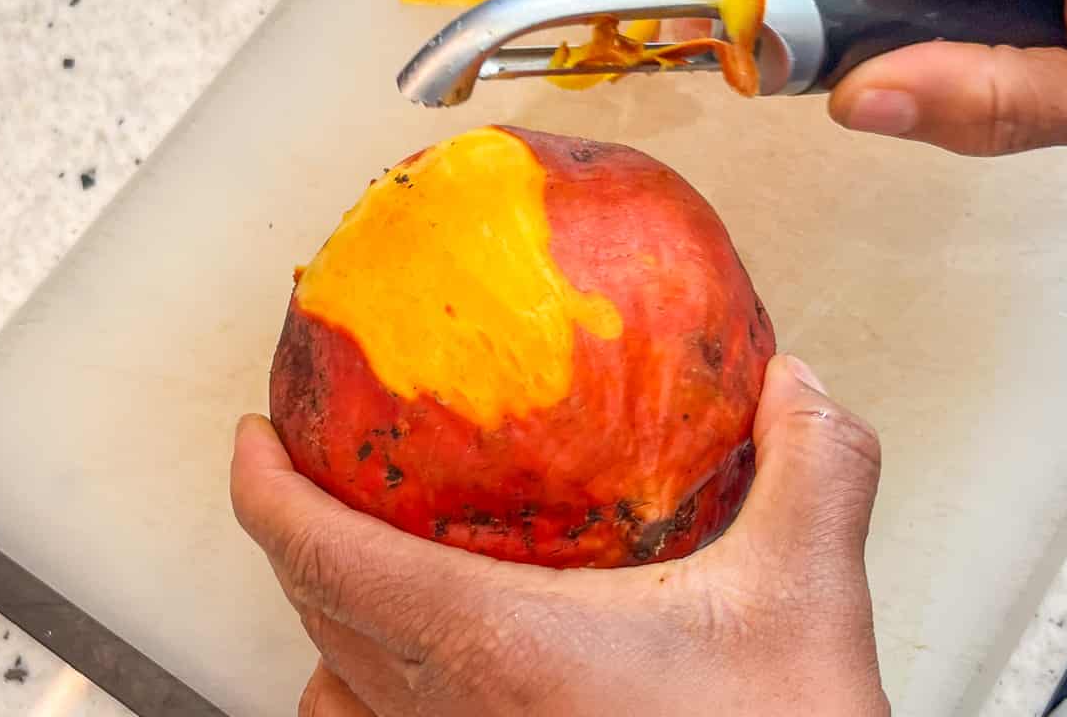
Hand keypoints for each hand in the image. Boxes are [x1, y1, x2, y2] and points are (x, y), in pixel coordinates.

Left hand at [231, 356, 887, 716]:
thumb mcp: (809, 604)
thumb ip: (812, 472)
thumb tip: (793, 383)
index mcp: (496, 648)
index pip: (325, 556)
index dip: (266, 488)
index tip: (254, 433)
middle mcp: (452, 716)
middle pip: (317, 609)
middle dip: (293, 528)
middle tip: (308, 461)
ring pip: (336, 686)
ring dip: (327, 610)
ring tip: (354, 550)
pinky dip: (364, 686)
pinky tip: (415, 665)